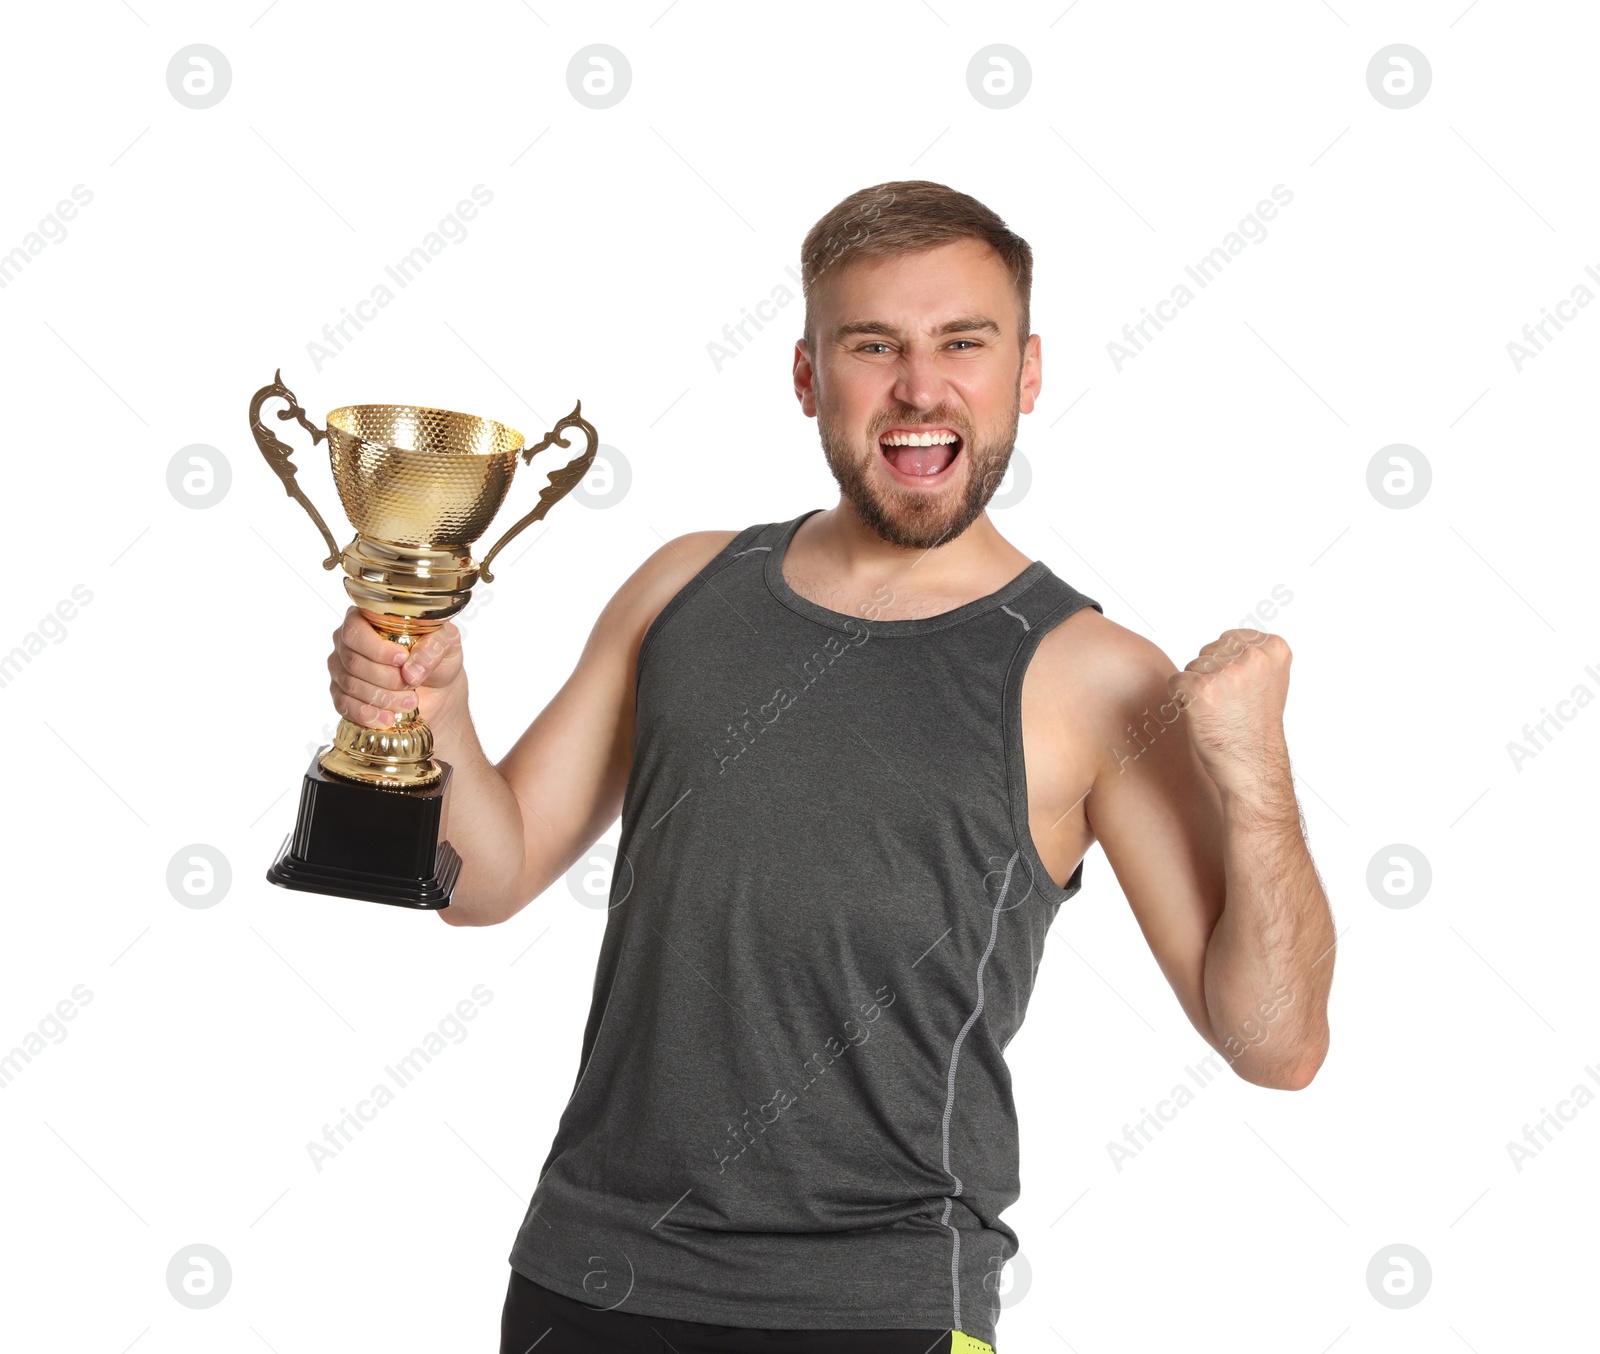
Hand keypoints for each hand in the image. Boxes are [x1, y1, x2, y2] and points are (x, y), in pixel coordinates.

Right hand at [327, 607, 465, 730]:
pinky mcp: (342, 695)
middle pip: (353, 661)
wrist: (438, 691)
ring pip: (350, 685)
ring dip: (383, 697)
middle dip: (386, 678)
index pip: (355, 631)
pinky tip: (387, 718)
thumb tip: (412, 668)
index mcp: (368, 619)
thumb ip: (435, 645)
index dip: (376, 649)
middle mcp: (348, 642)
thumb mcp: (448, 644)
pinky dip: (368, 714)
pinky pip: (344, 706)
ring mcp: (342, 669)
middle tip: (411, 684)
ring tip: (410, 701)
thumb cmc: (437, 659)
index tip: (402, 659)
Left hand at [1168, 628, 1290, 795]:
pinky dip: (1180, 700)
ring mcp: (1228, 672)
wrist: (1253, 767)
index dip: (1227, 667)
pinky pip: (1175, 682)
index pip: (1230, 639)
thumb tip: (1228, 639)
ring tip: (1218, 713)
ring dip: (1196, 689)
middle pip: (1209, 651)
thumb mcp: (1269, 680)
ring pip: (1192, 666)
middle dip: (1211, 676)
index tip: (1241, 692)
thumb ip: (1253, 656)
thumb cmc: (1256, 727)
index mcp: (1274, 648)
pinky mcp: (1202, 689)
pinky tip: (1201, 717)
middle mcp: (1253, 656)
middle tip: (1229, 706)